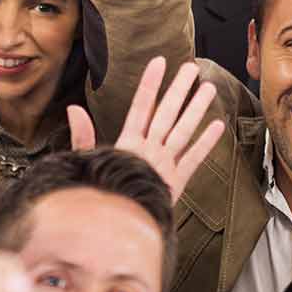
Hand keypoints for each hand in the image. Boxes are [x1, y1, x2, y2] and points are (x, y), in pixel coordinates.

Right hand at [67, 56, 223, 203]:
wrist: (116, 228)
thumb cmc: (101, 195)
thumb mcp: (87, 162)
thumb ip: (83, 135)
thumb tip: (73, 108)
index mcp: (127, 144)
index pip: (140, 107)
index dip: (150, 84)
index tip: (159, 63)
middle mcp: (148, 151)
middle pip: (166, 114)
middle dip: (179, 89)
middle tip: (191, 68)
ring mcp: (165, 165)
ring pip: (184, 131)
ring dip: (197, 109)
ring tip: (209, 88)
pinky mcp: (177, 181)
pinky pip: (195, 159)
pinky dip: (207, 143)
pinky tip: (218, 126)